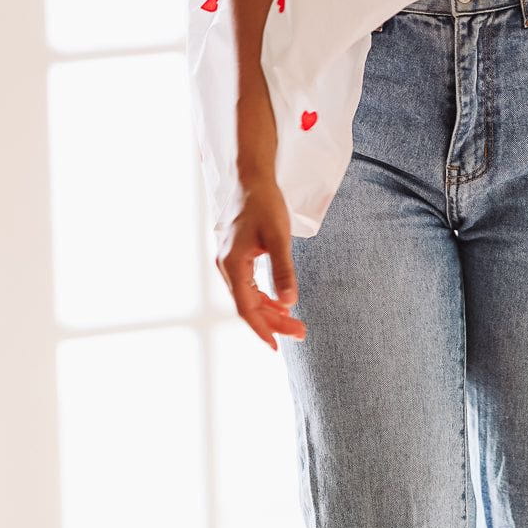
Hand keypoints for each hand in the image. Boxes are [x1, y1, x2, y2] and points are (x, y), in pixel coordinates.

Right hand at [215, 181, 306, 350]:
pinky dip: (264, 298)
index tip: (277, 347)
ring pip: (249, 297)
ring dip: (270, 311)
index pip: (246, 307)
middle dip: (273, 322)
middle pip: (248, 305)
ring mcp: (229, 263)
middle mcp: (226, 267)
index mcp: (232, 264)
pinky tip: (280, 304)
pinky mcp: (236, 257)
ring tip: (294, 324)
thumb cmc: (264, 204)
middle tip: (301, 333)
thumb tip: (290, 302)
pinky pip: (249, 286)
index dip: (262, 329)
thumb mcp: (278, 237)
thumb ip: (284, 270)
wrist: (251, 180)